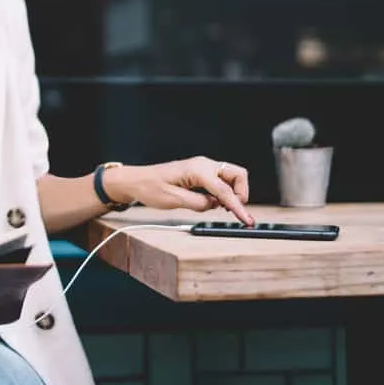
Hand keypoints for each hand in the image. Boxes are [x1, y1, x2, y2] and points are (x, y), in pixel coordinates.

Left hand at [108, 156, 253, 224]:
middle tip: (233, 211)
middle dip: (241, 193)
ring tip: (221, 208)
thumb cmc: (150, 187)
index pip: (224, 190)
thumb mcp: (173, 200)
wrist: (136, 180)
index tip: (246, 220)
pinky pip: (220, 180)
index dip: (238, 206)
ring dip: (232, 193)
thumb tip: (214, 205)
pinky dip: (223, 192)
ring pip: (231, 177)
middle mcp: (203, 164)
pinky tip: (213, 202)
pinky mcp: (200, 173)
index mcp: (197, 170)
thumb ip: (198, 203)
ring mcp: (202, 167)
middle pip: (237, 175)